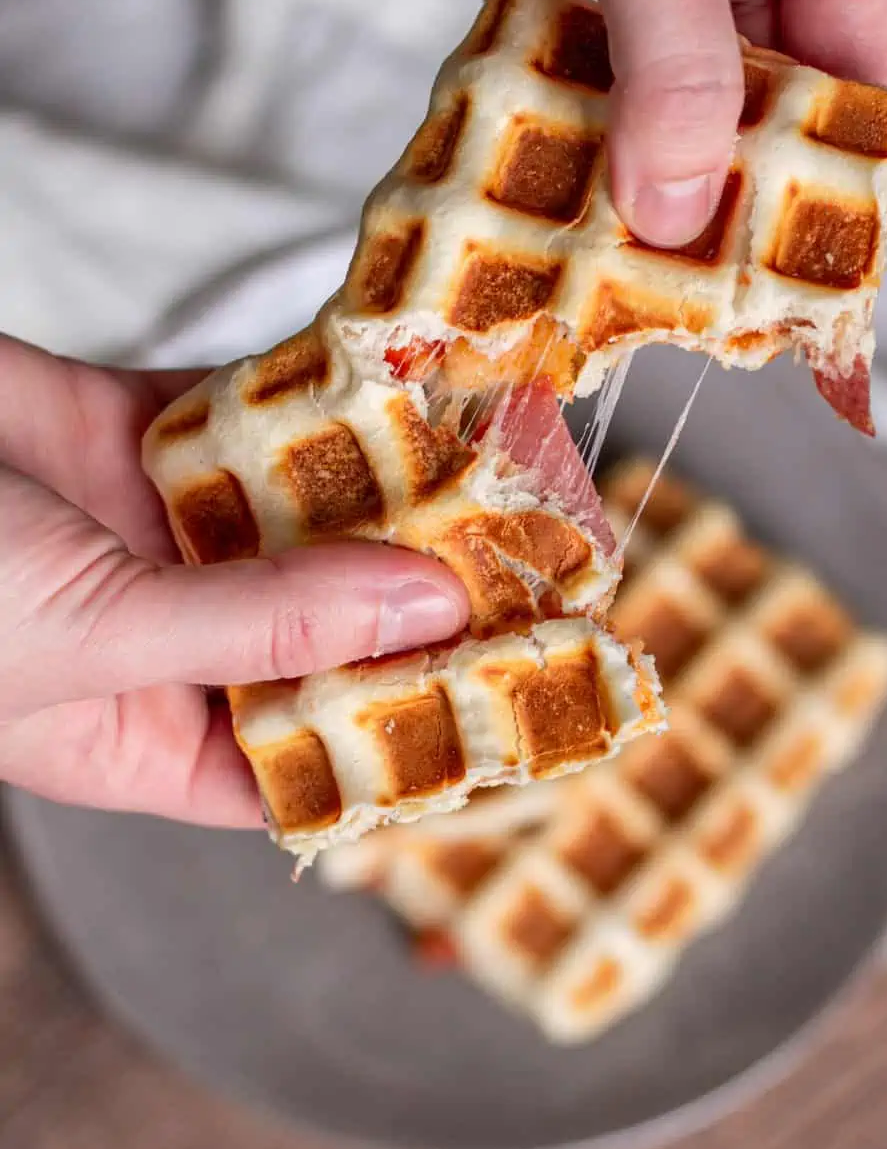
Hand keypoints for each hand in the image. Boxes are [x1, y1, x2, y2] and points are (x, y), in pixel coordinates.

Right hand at [0, 336, 466, 825]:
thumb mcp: (97, 632)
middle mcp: (163, 634)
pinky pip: (245, 416)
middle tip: (526, 569)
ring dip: (378, 488)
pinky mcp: (138, 429)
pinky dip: (311, 396)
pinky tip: (392, 386)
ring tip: (490, 472)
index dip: (392, 740)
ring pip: (293, 518)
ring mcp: (153, 529)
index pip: (295, 762)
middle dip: (412, 600)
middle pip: (318, 630)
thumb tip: (427, 610)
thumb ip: (259, 624)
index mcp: (140, 732)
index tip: (501, 702)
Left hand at [306, 0, 886, 246]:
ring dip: (613, 156)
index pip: (847, 64)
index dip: (827, 172)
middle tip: (674, 289)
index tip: (791, 272)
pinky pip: (548, 51)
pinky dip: (535, 107)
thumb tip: (682, 206)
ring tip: (591, 258)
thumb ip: (673, 59)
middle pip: (739, 91)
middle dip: (707, 182)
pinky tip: (520, 176)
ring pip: (638, 81)